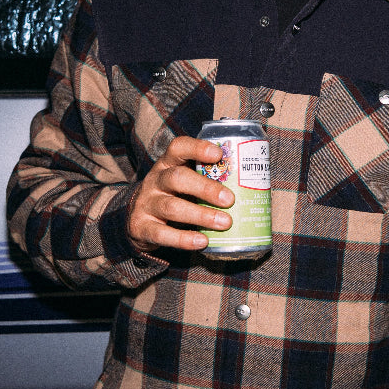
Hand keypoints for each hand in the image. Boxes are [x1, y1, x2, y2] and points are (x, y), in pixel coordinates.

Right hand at [126, 136, 233, 254]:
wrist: (136, 219)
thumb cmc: (173, 196)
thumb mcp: (184, 182)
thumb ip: (207, 180)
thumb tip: (252, 186)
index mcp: (168, 164)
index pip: (178, 147)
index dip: (197, 148)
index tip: (218, 154)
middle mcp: (155, 180)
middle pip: (177, 178)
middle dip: (205, 188)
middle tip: (229, 199)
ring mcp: (147, 204)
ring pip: (172, 207)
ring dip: (201, 215)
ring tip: (224, 223)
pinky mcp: (142, 227)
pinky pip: (162, 234)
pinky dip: (184, 239)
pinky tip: (203, 241)